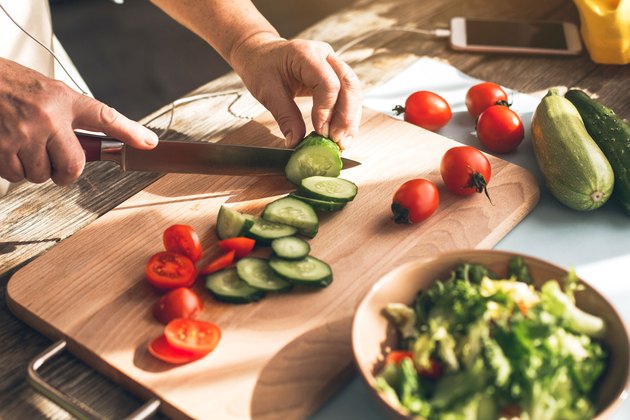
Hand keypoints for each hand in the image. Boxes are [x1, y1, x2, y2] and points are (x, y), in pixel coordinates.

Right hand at [0, 58, 157, 185]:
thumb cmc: (11, 86)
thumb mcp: (49, 92)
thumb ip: (75, 116)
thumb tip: (106, 141)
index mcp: (64, 100)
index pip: (105, 117)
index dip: (130, 132)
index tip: (148, 143)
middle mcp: (47, 117)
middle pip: (73, 166)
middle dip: (64, 172)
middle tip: (56, 161)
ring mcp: (23, 133)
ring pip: (42, 175)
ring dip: (34, 169)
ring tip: (24, 146)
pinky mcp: (0, 147)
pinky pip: (16, 176)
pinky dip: (13, 169)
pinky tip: (8, 149)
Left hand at [230, 33, 361, 149]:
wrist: (261, 55)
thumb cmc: (262, 68)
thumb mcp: (268, 93)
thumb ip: (285, 117)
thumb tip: (296, 142)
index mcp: (306, 54)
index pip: (328, 83)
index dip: (327, 110)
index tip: (321, 132)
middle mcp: (325, 55)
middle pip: (349, 85)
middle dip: (346, 117)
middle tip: (338, 141)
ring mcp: (333, 63)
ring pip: (354, 91)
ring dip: (351, 119)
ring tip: (343, 142)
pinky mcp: (335, 75)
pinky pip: (348, 95)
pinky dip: (347, 116)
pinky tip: (342, 133)